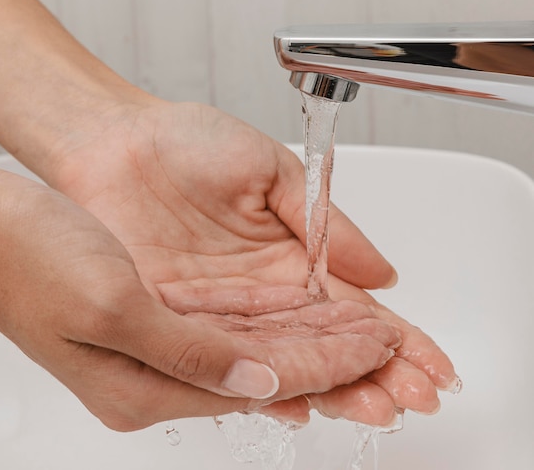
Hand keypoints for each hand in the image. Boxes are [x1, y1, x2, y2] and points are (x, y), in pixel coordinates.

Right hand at [0, 142, 398, 430]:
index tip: (380, 350)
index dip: (327, 366)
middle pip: (268, 373)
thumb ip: (190, 354)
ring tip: (370, 338)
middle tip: (396, 356)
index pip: (262, 383)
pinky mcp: (155, 312)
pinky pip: (230, 325)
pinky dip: (276, 322)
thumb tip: (262, 384)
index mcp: (145, 386)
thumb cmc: (32, 258)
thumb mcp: (112, 305)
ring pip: (257, 348)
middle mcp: (157, 372)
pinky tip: (308, 317)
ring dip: (314, 341)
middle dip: (336, 364)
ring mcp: (157, 341)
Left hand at [48, 101, 456, 425]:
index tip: (429, 361)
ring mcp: (217, 310)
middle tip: (414, 396)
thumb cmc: (186, 142)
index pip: (349, 306)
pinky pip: (222, 360)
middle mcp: (256, 292)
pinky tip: (301, 402)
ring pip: (281, 359)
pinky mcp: (174, 319)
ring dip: (332, 384)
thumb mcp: (270, 170)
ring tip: (377, 404)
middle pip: (323, 343)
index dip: (392, 335)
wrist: (115, 141)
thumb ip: (324, 222)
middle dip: (373, 371)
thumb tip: (383, 272)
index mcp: (285, 255)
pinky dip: (262, 384)